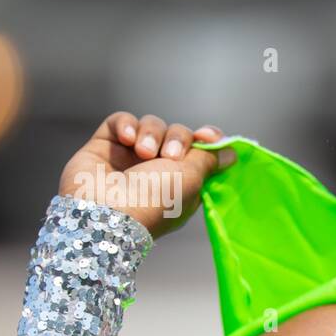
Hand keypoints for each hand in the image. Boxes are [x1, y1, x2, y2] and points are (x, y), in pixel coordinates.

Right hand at [57, 111, 237, 238]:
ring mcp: (129, 158)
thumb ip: (209, 160)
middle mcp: (157, 169)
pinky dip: (126, 125)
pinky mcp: (105, 146)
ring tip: (142, 152)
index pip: (199, 151)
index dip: (206, 140)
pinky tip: (127, 139)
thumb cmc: (154, 201)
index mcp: (182, 182)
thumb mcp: (191, 180)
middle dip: (177, 138)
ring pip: (151, 126)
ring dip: (151, 134)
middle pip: (177, 134)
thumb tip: (231, 152)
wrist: (105, 213)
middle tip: (169, 156)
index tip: (207, 137)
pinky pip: (120, 121)